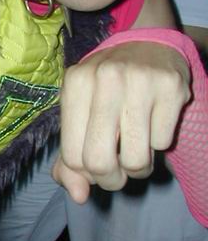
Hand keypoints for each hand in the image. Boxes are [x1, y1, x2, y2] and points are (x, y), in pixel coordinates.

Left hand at [53, 41, 190, 202]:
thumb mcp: (79, 115)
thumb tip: (79, 196)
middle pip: (100, 162)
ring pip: (135, 159)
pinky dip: (159, 144)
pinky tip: (154, 124)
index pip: (73, 156)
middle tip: (118, 172)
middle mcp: (105, 79)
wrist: (147, 44)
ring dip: (138, 167)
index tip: (95, 166)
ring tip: (136, 150)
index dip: (86, 173)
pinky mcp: (171, 87)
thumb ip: (70, 159)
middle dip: (111, 179)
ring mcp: (140, 81)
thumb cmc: (105, 88)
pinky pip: (162, 143)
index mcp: (75, 84)